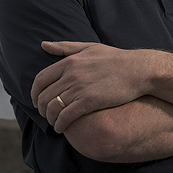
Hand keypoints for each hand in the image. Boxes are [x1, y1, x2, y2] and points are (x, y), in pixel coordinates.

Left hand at [31, 41, 152, 132]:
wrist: (138, 70)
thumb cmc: (115, 58)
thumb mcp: (88, 47)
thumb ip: (65, 47)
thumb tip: (44, 44)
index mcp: (69, 62)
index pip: (40, 79)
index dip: (35, 93)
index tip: (36, 100)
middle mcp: (71, 75)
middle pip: (44, 96)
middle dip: (41, 108)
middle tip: (44, 115)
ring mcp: (80, 88)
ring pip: (53, 108)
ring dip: (50, 118)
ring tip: (54, 122)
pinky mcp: (90, 101)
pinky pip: (67, 116)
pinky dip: (60, 124)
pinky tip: (61, 128)